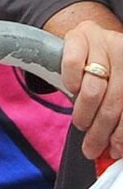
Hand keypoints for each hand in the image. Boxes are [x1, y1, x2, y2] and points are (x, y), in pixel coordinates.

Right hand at [62, 15, 122, 163]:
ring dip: (85, 114)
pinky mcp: (79, 37)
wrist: (86, 38)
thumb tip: (115, 149)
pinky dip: (71, 82)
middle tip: (92, 148)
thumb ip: (117, 113)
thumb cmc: (101, 69)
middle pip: (115, 100)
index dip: (122, 131)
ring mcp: (103, 41)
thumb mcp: (115, 90)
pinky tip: (72, 90)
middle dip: (102, 130)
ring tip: (82, 124)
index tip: (114, 151)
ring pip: (93, 89)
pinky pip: (73, 64)